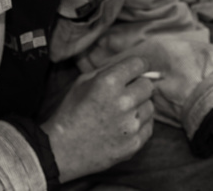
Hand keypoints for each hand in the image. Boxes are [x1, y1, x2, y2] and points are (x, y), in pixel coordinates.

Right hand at [42, 56, 155, 182]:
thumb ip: (109, 70)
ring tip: (121, 113)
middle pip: (148, 85)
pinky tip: (123, 126)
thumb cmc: (71, 112)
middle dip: (138, 86)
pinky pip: (149, 126)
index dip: (137, 66)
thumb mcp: (82, 82)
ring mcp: (130, 125)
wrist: (62, 149)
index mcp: (109, 82)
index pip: (139, 64)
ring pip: (150, 106)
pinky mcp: (134, 144)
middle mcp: (123, 102)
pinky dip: (139, 124)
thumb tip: (133, 66)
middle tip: (125, 94)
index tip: (135, 70)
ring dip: (139, 107)